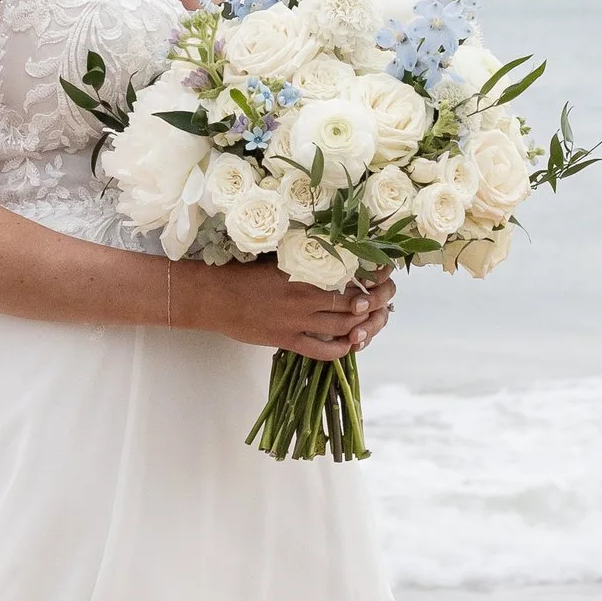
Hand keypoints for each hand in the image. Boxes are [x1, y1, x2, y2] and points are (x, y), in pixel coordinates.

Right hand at [188, 258, 394, 365]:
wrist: (214, 296)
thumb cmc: (244, 272)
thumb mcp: (278, 256)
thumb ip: (306, 256)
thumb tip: (334, 250)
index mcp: (306, 270)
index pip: (353, 273)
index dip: (375, 275)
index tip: (387, 273)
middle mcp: (307, 295)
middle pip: (356, 302)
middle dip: (378, 301)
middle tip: (386, 299)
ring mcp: (298, 320)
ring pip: (344, 326)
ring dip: (364, 325)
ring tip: (371, 321)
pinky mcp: (287, 340)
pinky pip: (322, 350)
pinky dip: (341, 349)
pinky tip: (348, 344)